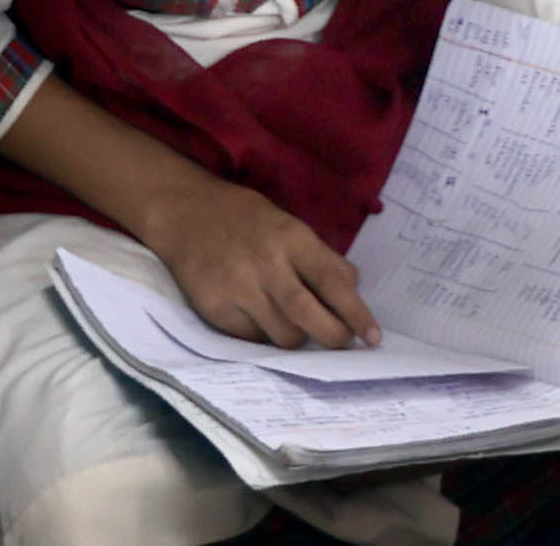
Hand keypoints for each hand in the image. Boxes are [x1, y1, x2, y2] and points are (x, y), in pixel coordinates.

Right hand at [139, 176, 381, 349]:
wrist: (186, 215)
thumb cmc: (246, 220)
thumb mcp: (289, 225)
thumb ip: (321, 257)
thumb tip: (352, 289)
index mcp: (291, 239)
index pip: (333, 282)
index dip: (357, 313)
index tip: (373, 337)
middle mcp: (266, 264)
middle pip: (308, 316)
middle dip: (333, 338)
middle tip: (343, 344)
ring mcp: (238, 289)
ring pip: (283, 336)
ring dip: (298, 338)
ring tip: (298, 326)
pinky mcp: (216, 310)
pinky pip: (253, 340)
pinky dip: (266, 336)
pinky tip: (263, 319)